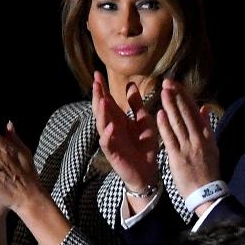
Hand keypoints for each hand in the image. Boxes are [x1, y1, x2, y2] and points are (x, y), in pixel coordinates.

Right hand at [92, 71, 158, 190]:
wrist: (148, 171)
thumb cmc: (144, 146)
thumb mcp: (143, 121)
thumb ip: (136, 105)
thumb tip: (131, 84)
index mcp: (118, 119)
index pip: (107, 101)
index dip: (102, 88)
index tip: (98, 74)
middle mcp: (111, 128)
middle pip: (101, 109)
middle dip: (98, 96)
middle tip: (96, 81)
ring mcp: (110, 140)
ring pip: (102, 124)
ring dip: (101, 113)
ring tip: (102, 100)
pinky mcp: (113, 153)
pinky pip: (108, 143)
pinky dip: (108, 135)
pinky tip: (110, 127)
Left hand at [157, 79, 218, 212]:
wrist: (207, 192)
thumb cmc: (208, 170)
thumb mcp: (212, 146)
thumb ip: (205, 126)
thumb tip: (204, 107)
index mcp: (207, 135)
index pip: (195, 111)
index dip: (185, 97)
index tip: (177, 85)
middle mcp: (198, 139)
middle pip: (187, 113)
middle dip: (177, 96)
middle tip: (168, 81)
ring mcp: (188, 147)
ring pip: (178, 123)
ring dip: (171, 105)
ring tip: (164, 91)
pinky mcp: (178, 157)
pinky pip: (171, 139)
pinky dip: (165, 125)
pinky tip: (160, 114)